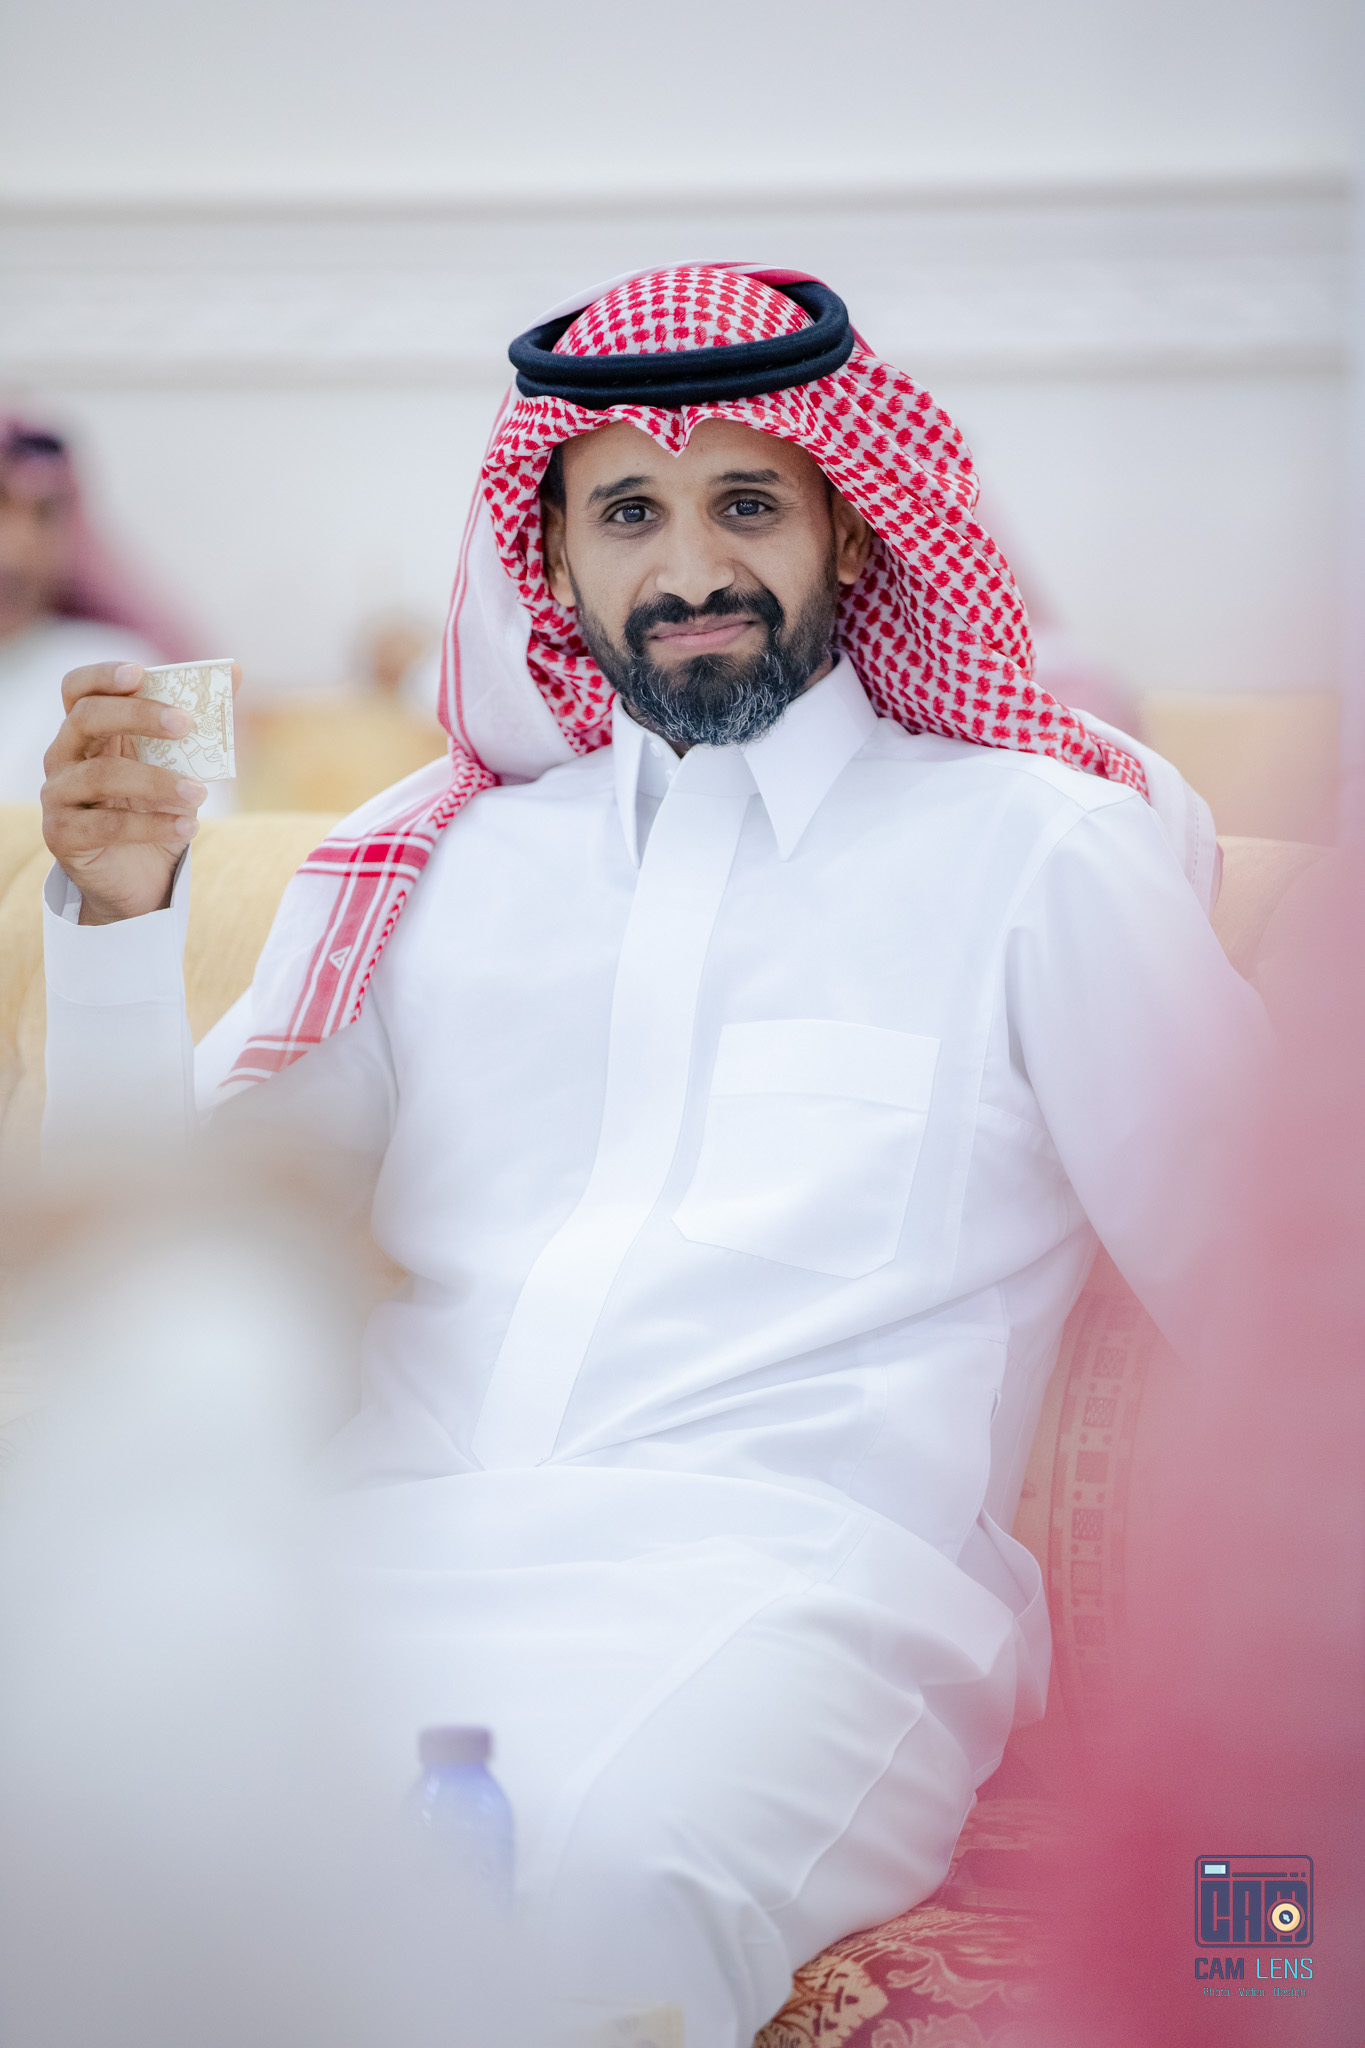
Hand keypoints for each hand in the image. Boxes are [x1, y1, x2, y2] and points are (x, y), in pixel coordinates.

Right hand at [41, 661, 239, 924]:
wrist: (141, 877)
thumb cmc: (157, 811)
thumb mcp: (181, 766)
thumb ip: (199, 722)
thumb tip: (232, 672)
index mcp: (88, 731)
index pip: (78, 689)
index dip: (102, 675)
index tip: (140, 672)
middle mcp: (65, 756)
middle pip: (86, 718)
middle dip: (138, 715)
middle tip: (185, 724)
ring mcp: (58, 796)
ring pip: (100, 775)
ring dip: (157, 780)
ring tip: (200, 794)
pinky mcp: (63, 836)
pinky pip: (106, 825)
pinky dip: (152, 825)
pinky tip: (187, 827)